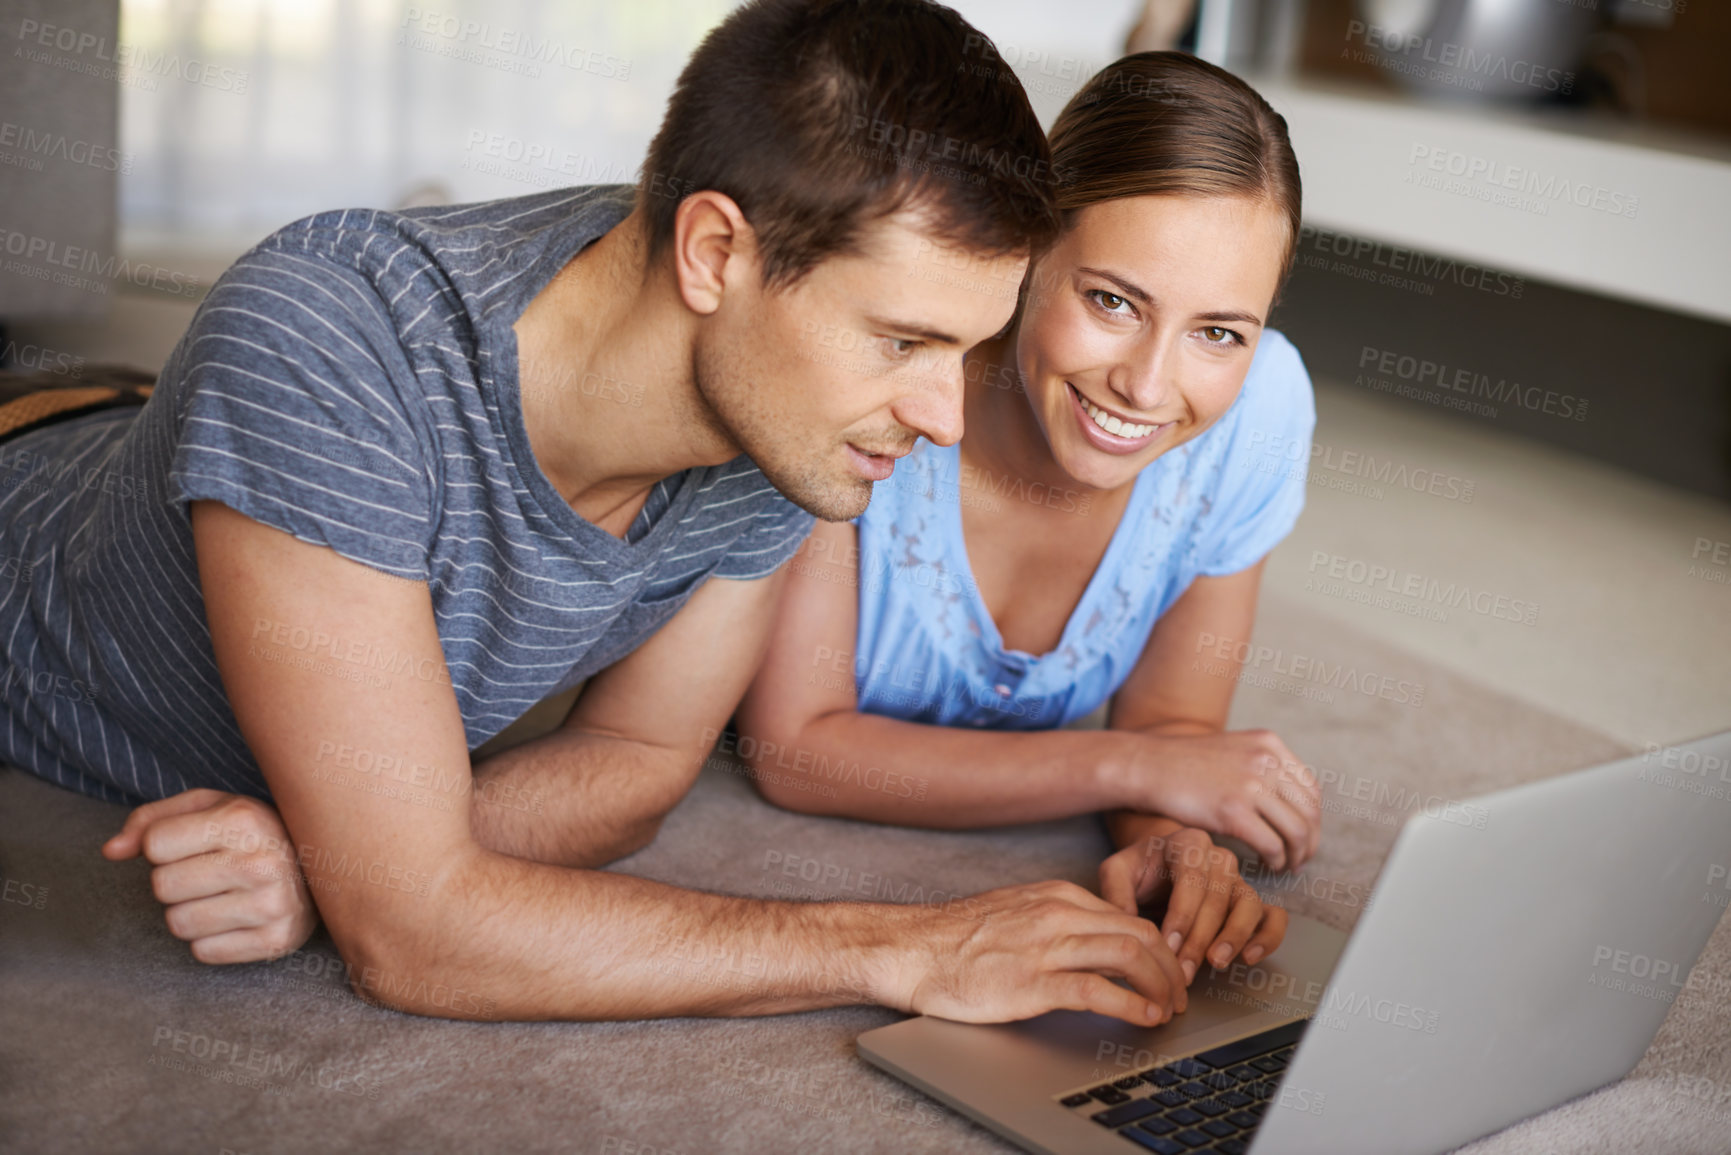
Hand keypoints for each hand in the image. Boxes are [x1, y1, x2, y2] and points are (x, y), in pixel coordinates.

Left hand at [102, 788, 318, 962]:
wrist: (324, 868)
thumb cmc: (253, 835)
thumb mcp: (210, 809)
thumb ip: (153, 820)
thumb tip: (110, 851)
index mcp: (243, 820)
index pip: (154, 845)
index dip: (165, 846)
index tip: (195, 845)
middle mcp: (261, 862)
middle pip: (162, 886)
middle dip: (175, 881)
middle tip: (208, 873)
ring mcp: (272, 904)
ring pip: (179, 923)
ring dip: (190, 912)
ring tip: (222, 896)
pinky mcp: (276, 940)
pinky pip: (203, 952)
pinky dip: (211, 939)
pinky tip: (236, 919)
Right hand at [882, 879, 1188, 1027]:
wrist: (910, 950)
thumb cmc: (954, 939)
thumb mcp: (1014, 913)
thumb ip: (1052, 921)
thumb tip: (1087, 943)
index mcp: (1055, 896)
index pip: (1128, 917)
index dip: (1159, 948)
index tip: (1168, 972)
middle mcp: (1057, 914)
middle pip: (1140, 933)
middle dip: (1171, 967)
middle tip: (1180, 995)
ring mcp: (1046, 946)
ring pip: (1130, 955)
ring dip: (1161, 985)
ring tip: (1169, 1009)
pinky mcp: (1032, 982)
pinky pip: (1098, 990)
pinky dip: (1132, 1005)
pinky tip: (1143, 1017)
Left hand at [1099, 823, 1285, 984]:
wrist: (1159, 865)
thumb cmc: (1140, 870)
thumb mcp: (1117, 872)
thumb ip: (1116, 893)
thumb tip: (1127, 927)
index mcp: (1188, 844)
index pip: (1192, 879)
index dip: (1181, 915)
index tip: (1167, 945)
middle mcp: (1219, 858)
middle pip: (1218, 897)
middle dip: (1200, 937)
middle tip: (1183, 969)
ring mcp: (1239, 880)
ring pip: (1249, 904)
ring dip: (1235, 936)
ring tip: (1216, 962)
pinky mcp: (1251, 901)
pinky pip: (1273, 916)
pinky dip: (1267, 937)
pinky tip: (1248, 958)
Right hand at [1117, 730, 1320, 870]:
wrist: (1148, 766)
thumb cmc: (1184, 764)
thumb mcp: (1232, 750)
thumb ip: (1262, 767)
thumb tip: (1290, 802)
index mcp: (1269, 744)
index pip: (1311, 788)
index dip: (1312, 818)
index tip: (1304, 836)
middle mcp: (1266, 761)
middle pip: (1309, 812)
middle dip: (1309, 841)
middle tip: (1300, 859)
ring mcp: (1251, 785)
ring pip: (1297, 832)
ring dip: (1296, 856)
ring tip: (1286, 866)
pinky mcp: (1234, 811)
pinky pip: (1272, 845)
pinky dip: (1277, 861)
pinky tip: (1268, 866)